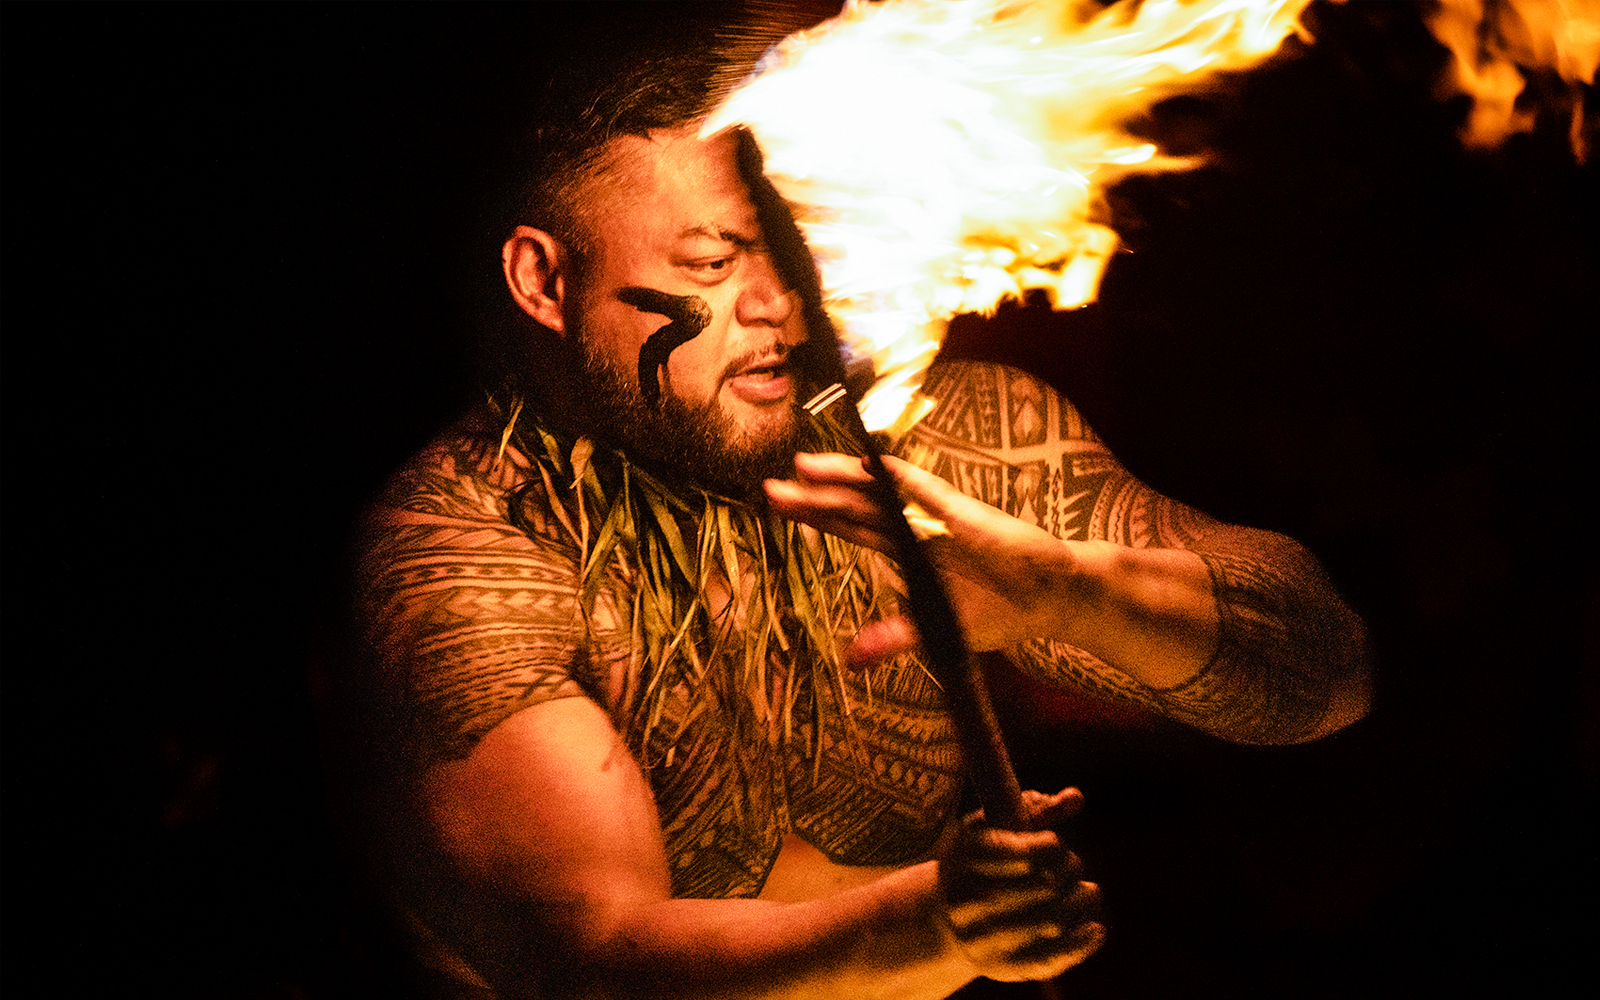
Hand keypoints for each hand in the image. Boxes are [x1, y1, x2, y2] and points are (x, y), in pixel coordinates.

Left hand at [764, 452, 1078, 662]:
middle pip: (855, 506)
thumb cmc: (998, 609)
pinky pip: (930, 495)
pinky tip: (876, 464)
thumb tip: (849, 660)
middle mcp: (915, 526)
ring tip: (805, 466)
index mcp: (907, 549)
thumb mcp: (936, 630)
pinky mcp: (966, 518)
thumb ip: (892, 638)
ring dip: (845, 477)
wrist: (1051, 600)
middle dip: (813, 496)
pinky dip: (903, 480)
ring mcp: (938, 518)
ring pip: (881, 494)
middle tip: (770, 486)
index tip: (776, 503)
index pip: (850, 526)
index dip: (814, 514)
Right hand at [937, 786, 1103, 981]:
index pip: (1029, 853)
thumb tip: (1076, 798)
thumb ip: (1035, 809)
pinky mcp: (1006, 967)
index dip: (1051, 847)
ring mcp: (987, 939)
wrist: (945, 922)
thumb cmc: (977, 863)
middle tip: (1067, 867)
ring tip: (1081, 892)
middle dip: (1068, 869)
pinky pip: (1052, 958)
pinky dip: (1081, 943)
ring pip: (1055, 919)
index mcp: (966, 857)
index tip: (1052, 844)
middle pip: (1047, 884)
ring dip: (1079, 900)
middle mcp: (970, 902)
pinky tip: (1095, 929)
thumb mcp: (993, 827)